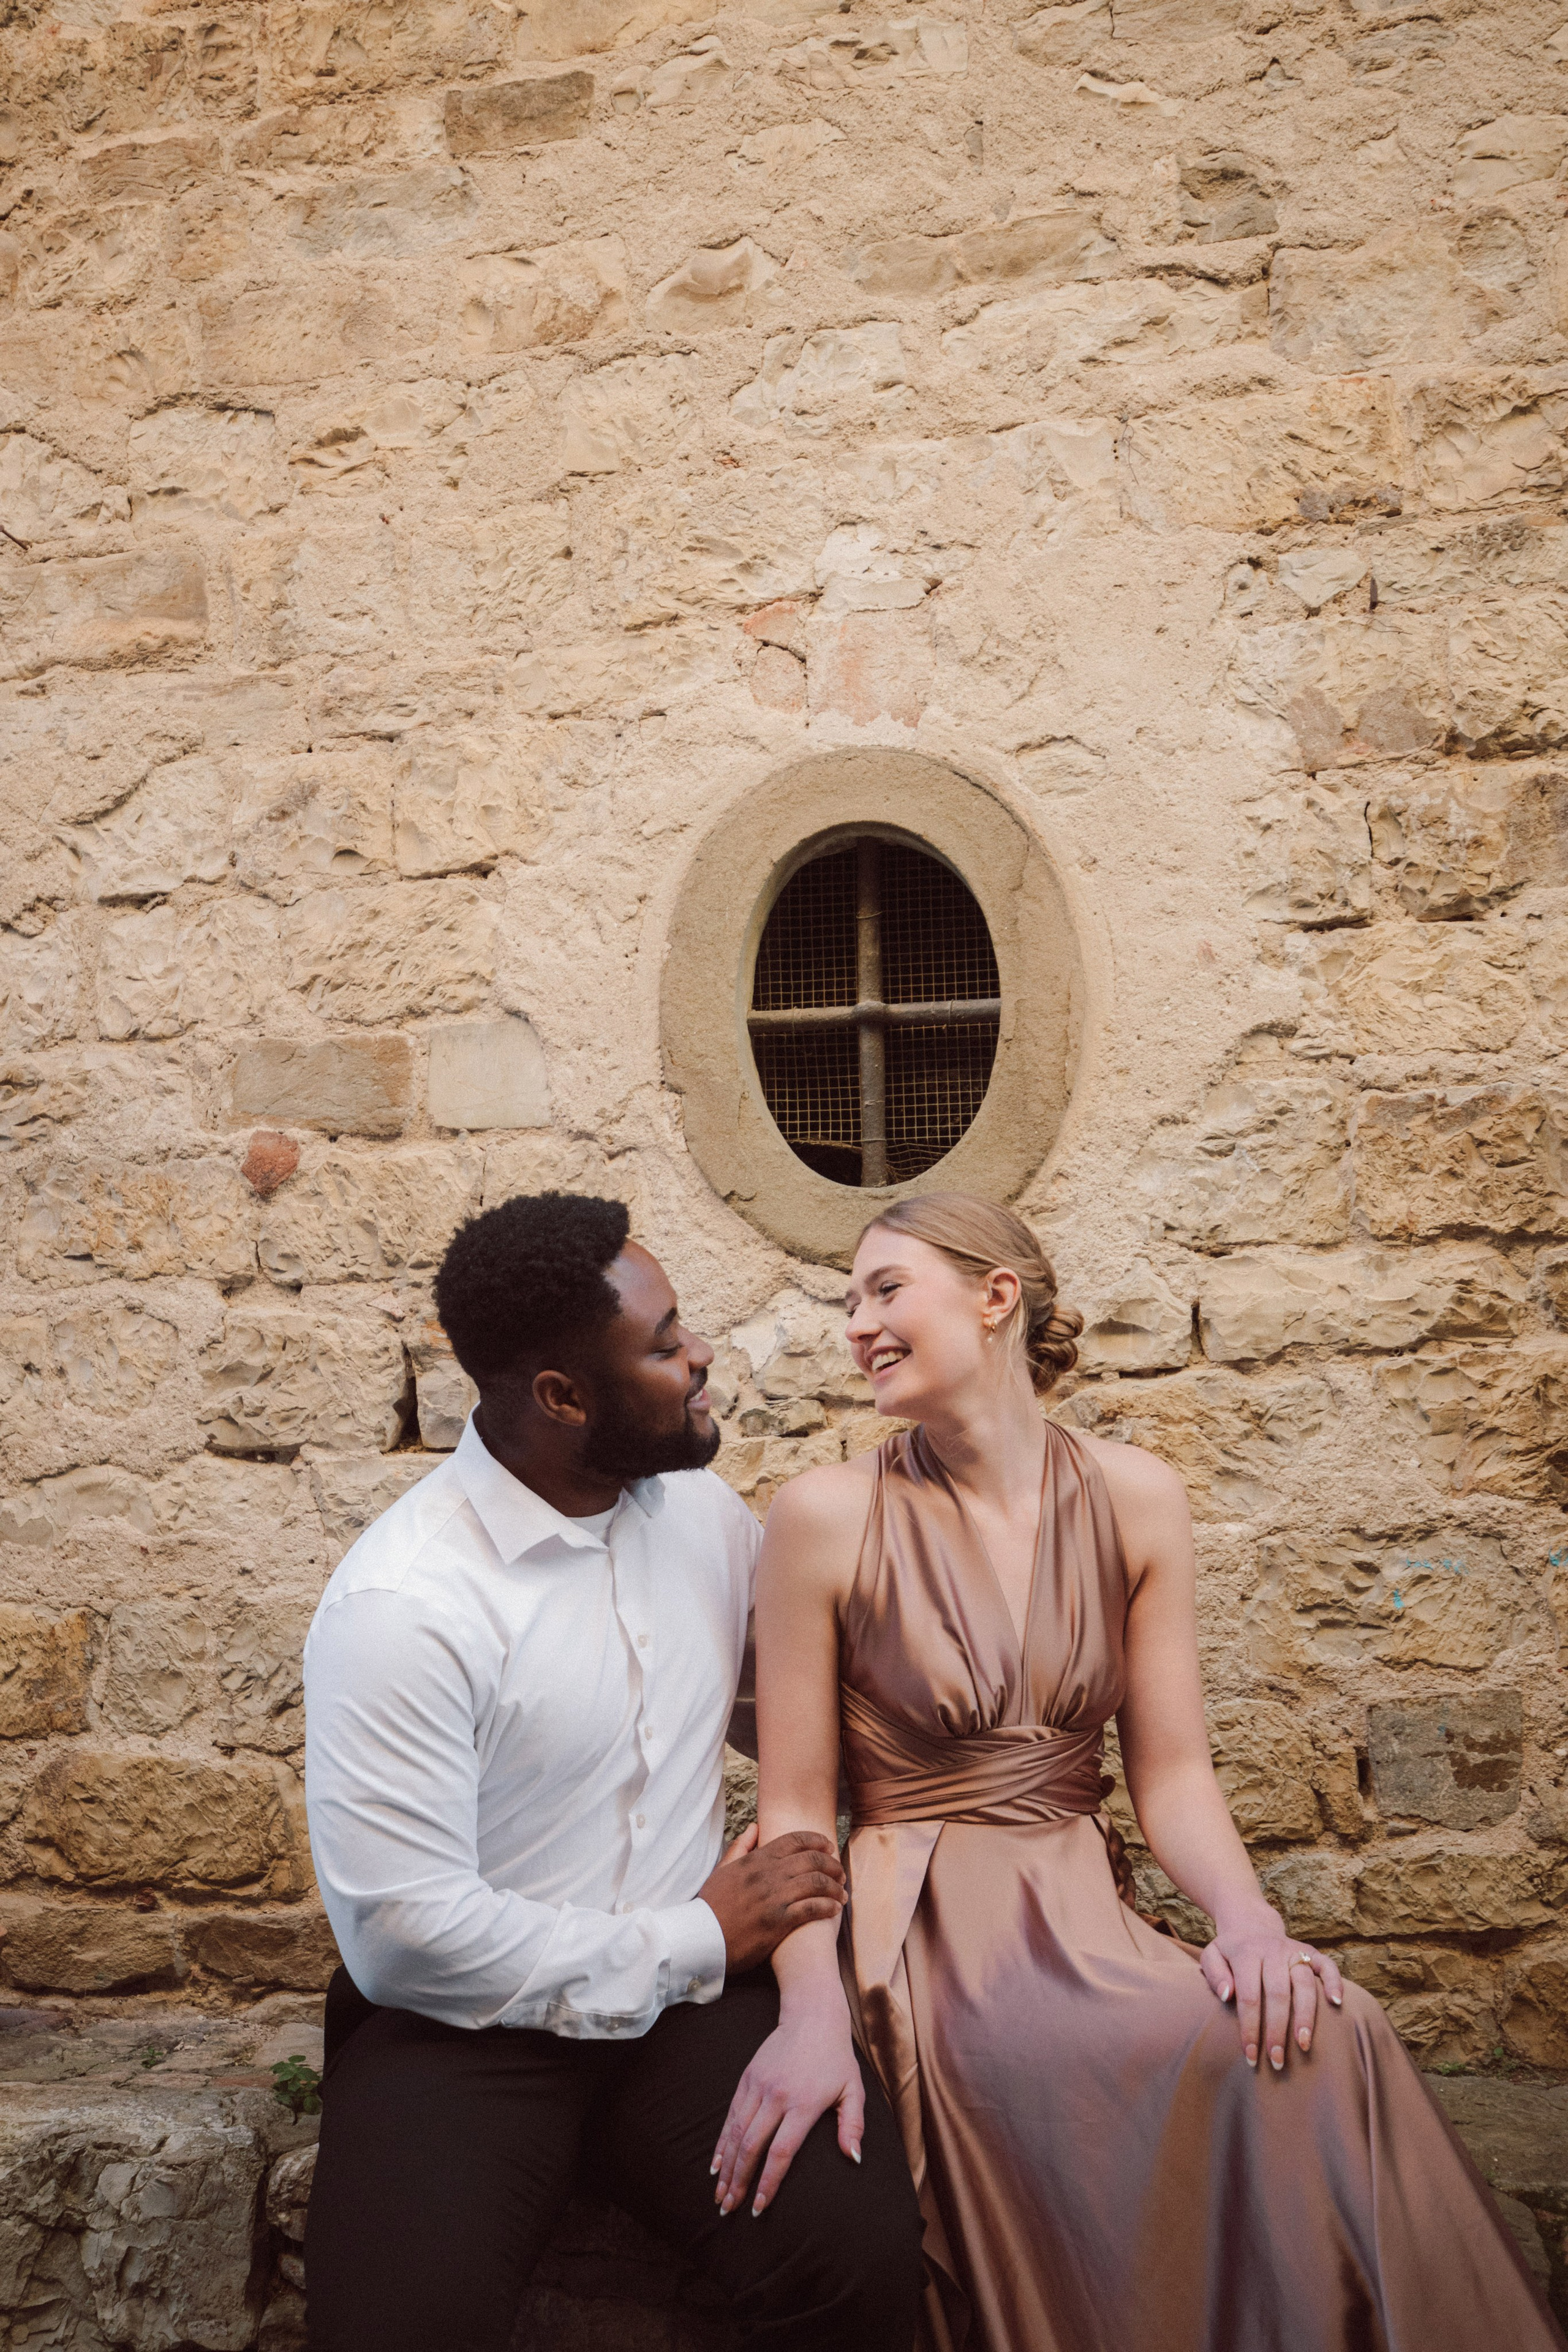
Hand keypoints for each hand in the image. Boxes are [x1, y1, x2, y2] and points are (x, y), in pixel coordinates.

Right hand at [697, 1826, 845, 1975]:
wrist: (702, 1939)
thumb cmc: (712, 1905)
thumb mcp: (722, 1870)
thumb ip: (741, 1847)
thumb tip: (755, 1826)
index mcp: (756, 1860)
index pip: (795, 1840)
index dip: (817, 1841)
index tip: (829, 1846)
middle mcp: (768, 1875)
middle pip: (812, 1860)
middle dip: (832, 1864)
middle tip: (840, 1872)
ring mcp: (774, 1898)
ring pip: (816, 1883)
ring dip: (834, 1887)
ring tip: (841, 1893)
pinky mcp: (779, 1922)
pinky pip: (812, 1908)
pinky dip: (827, 1906)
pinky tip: (833, 1909)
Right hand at [711, 2000, 862, 2216]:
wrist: (812, 2016)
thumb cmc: (837, 2058)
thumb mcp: (854, 2089)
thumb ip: (853, 2125)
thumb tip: (853, 2158)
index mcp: (804, 2104)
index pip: (781, 2152)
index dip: (768, 2183)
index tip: (759, 2208)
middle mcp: (776, 2097)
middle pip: (751, 2147)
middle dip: (738, 2182)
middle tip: (729, 2209)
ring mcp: (758, 2086)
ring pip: (736, 2133)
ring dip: (726, 2167)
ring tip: (718, 2194)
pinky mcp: (747, 2078)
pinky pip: (730, 2116)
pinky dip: (721, 2142)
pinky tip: (715, 2163)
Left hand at [1199, 1906, 1343, 2071]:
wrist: (1251, 1923)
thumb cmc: (1230, 1951)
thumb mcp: (1212, 1956)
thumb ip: (1214, 1975)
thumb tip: (1227, 1995)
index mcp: (1246, 1953)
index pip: (1249, 1996)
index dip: (1250, 2028)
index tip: (1251, 2055)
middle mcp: (1272, 1951)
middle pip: (1278, 1994)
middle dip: (1278, 2030)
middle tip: (1277, 2061)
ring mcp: (1294, 1950)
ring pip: (1305, 1984)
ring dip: (1305, 2016)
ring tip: (1304, 2046)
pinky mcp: (1311, 1951)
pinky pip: (1327, 1965)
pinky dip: (1334, 1982)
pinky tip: (1337, 2003)